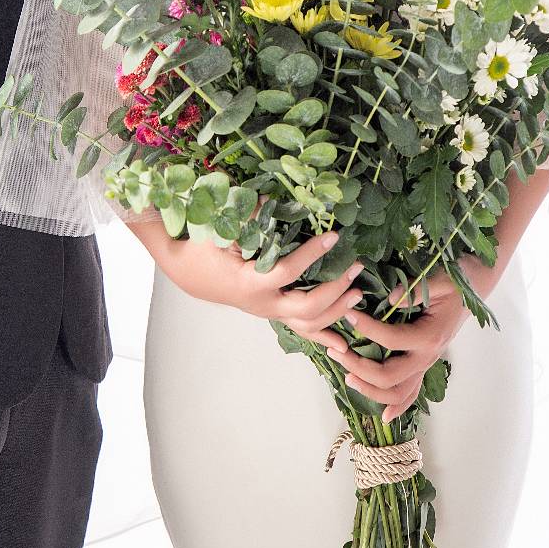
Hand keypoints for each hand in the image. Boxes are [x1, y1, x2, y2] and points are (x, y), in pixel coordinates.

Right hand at [148, 228, 368, 347]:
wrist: (190, 273)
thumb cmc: (203, 250)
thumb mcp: (219, 231)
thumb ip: (246, 218)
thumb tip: (271, 202)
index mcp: (249, 283)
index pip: (287, 272)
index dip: (311, 254)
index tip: (333, 236)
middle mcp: (262, 305)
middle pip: (307, 308)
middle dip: (335, 290)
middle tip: (355, 268)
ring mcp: (269, 313)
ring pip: (309, 325)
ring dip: (336, 311)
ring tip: (358, 294)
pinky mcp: (273, 314)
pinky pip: (302, 332)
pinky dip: (324, 337)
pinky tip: (343, 345)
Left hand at [338, 271, 471, 421]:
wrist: (473, 287)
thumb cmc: (455, 281)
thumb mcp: (438, 279)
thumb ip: (415, 290)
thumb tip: (390, 297)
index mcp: (430, 337)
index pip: (391, 341)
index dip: (366, 329)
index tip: (347, 315)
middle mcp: (428, 357)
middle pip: (389, 377)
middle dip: (359, 367)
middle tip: (336, 351)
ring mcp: (425, 364)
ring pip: (397, 393)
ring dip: (369, 390)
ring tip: (347, 376)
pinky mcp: (423, 365)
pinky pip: (411, 393)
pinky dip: (397, 406)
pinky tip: (384, 416)